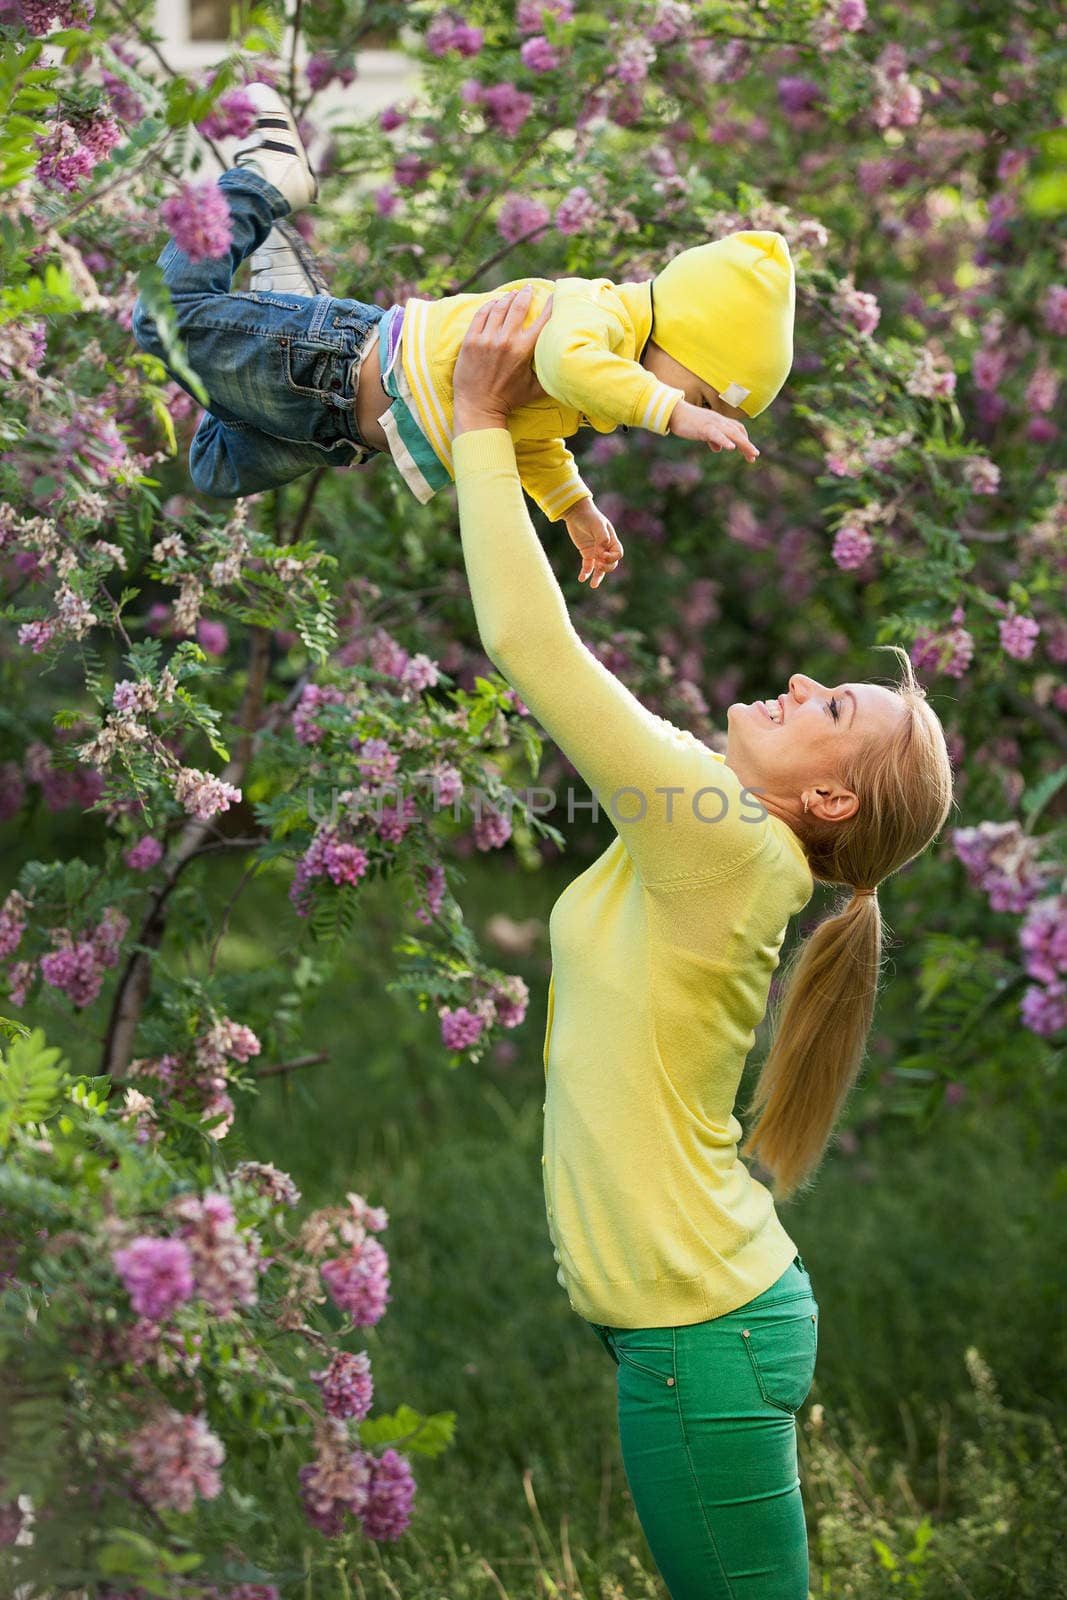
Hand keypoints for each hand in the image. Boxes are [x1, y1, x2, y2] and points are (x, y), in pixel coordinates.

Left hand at [452, 283, 552, 428]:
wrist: (478, 407)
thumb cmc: (509, 399)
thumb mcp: (535, 389)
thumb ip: (550, 375)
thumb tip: (569, 367)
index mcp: (524, 350)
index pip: (542, 320)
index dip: (550, 305)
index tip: (554, 295)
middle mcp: (505, 341)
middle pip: (518, 306)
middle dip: (525, 294)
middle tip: (528, 289)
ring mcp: (486, 339)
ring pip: (499, 307)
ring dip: (508, 297)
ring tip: (513, 294)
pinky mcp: (471, 340)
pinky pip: (481, 314)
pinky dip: (489, 305)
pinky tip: (495, 302)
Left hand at [563, 496, 623, 588]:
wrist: (575, 512)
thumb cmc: (588, 516)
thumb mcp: (596, 524)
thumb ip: (601, 537)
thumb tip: (602, 552)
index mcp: (612, 540)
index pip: (618, 554)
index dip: (612, 558)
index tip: (601, 555)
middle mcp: (605, 547)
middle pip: (611, 564)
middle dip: (606, 567)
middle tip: (598, 565)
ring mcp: (596, 551)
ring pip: (600, 568)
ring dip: (598, 577)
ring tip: (593, 585)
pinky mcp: (586, 553)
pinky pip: (588, 567)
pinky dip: (585, 573)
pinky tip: (581, 579)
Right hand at [667, 399, 759, 463]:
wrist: (673, 412)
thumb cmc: (687, 422)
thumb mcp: (702, 432)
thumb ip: (712, 439)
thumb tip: (718, 449)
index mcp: (719, 422)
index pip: (737, 429)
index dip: (745, 440)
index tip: (750, 453)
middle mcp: (719, 421)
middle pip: (738, 431)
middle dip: (747, 445)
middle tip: (755, 456)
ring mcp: (712, 423)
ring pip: (731, 433)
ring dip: (743, 443)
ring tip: (751, 454)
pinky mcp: (703, 427)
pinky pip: (716, 434)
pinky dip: (724, 440)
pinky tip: (731, 448)